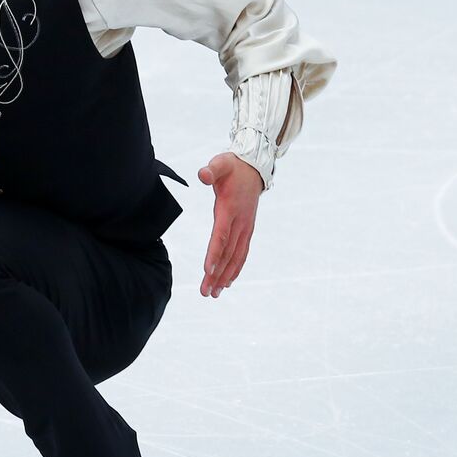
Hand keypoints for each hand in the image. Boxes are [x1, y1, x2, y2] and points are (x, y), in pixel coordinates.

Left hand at [196, 151, 263, 297]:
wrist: (254, 168)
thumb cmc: (233, 167)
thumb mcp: (221, 163)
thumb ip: (211, 170)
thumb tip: (203, 174)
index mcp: (231, 209)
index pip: (222, 236)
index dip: (215, 253)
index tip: (207, 271)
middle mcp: (241, 222)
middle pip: (227, 253)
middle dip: (217, 274)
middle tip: (205, 292)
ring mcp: (246, 228)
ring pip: (236, 257)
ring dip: (225, 276)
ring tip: (213, 293)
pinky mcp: (247, 230)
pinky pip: (242, 253)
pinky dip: (235, 268)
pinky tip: (227, 282)